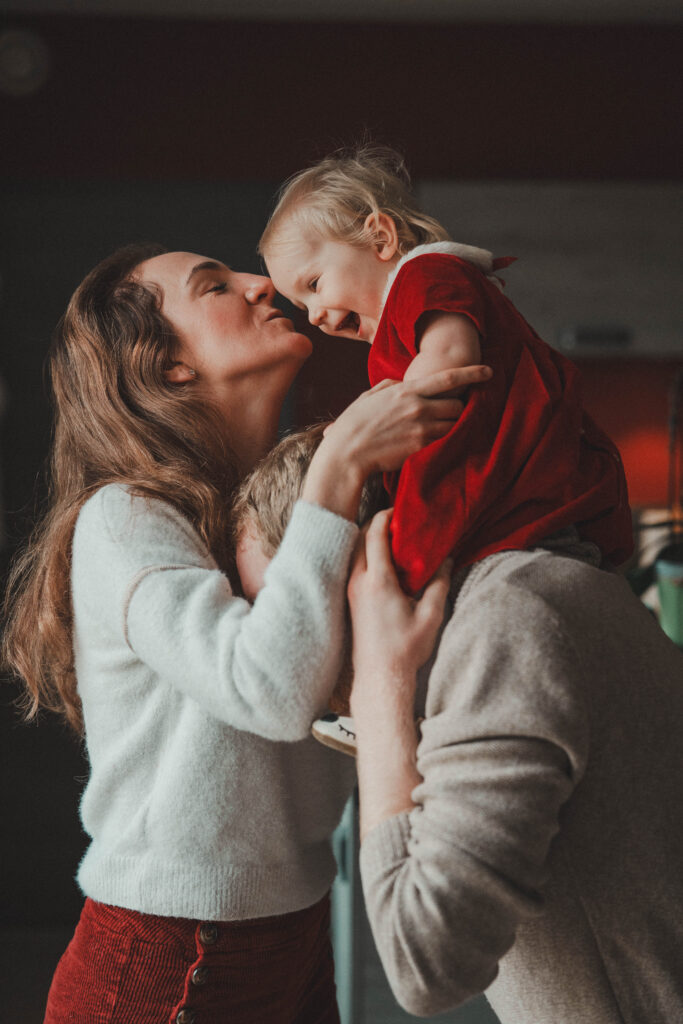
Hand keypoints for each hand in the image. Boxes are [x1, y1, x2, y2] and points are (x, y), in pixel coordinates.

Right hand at [329, 363, 490, 477]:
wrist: (347, 453)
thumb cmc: (355, 424)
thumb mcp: (371, 396)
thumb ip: (392, 385)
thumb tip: (405, 382)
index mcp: (407, 390)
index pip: (449, 378)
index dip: (472, 373)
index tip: (489, 371)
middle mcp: (419, 407)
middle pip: (458, 404)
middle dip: (458, 409)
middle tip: (450, 414)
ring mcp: (422, 429)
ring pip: (454, 424)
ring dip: (452, 426)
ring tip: (442, 429)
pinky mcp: (421, 448)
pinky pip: (444, 442)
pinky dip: (445, 441)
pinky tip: (437, 443)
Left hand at [348, 509, 451, 714]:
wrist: (380, 677)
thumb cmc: (406, 649)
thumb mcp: (431, 615)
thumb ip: (439, 583)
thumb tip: (446, 559)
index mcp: (377, 581)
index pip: (374, 535)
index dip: (385, 516)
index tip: (400, 508)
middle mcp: (358, 582)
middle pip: (360, 538)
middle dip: (377, 523)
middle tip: (400, 521)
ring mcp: (351, 591)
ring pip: (355, 551)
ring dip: (371, 539)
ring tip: (396, 539)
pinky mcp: (351, 600)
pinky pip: (355, 565)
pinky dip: (367, 555)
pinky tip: (387, 561)